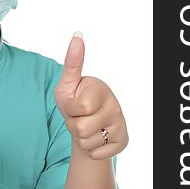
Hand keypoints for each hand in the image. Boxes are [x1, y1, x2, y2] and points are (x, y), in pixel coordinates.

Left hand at [54, 32, 128, 159]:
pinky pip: (96, 154)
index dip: (70, 109)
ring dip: (80, 138)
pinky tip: (95, 139)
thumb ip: (72, 62)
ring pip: (87, 142)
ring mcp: (120, 124)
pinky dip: (90, 150)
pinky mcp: (122, 141)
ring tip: (85, 127)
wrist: (85, 126)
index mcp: (101, 88)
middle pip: (80, 128)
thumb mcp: (67, 84)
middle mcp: (115, 105)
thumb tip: (77, 34)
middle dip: (73, 125)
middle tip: (78, 118)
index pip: (78, 107)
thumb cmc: (74, 101)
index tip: (74, 103)